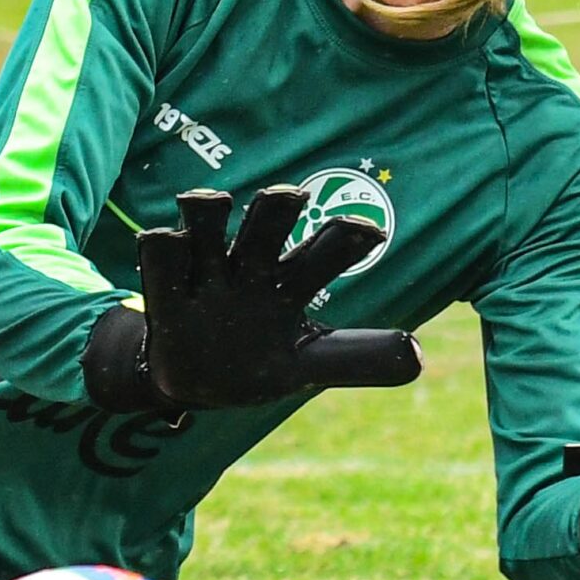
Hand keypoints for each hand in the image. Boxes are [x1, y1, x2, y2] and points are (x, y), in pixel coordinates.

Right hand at [82, 186, 421, 412]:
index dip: (345, 238)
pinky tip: (169, 244)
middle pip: (266, 222)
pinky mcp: (165, 296)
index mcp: (291, 282)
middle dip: (276, 205)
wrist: (193, 381)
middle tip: (290, 199)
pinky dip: (165, 247)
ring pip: (207, 223)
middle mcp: (251, 267)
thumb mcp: (310, 364)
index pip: (326, 251)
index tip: (370, 235)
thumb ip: (358, 357)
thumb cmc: (262, 360)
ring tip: (210, 203)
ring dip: (209, 210)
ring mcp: (206, 276)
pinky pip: (161, 257)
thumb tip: (418, 356)